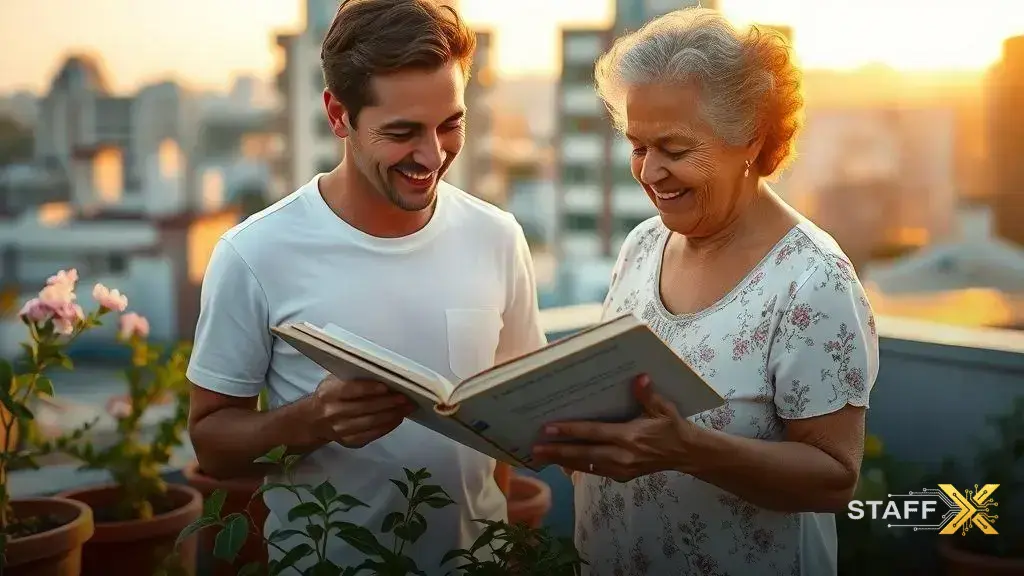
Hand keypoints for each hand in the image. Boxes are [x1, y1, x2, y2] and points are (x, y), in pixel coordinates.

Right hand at [311, 376, 415, 448]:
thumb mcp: (334, 381)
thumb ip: (354, 379)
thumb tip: (384, 376)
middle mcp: (333, 412)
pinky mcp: (349, 442)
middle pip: (366, 408)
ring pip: (371, 422)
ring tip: (407, 408)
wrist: (314, 420)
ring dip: (392, 415)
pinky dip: (387, 426)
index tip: (388, 387)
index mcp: (329, 393)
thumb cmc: (330, 395)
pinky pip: (372, 434)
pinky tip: (397, 418)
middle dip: (389, 403)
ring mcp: (341, 430)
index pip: (352, 390)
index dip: (370, 389)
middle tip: (406, 398)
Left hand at [531, 374, 697, 482]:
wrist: (686, 454)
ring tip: (541, 456)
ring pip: (585, 466)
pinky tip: (562, 463)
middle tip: (535, 448)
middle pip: (583, 454)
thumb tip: (639, 378)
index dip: (570, 431)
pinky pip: (594, 472)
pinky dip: (577, 467)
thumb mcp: (663, 408)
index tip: (548, 428)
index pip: (593, 433)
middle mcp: (622, 456)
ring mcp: (621, 469)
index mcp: (629, 437)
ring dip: (562, 461)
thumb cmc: (672, 427)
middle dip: (558, 451)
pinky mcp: (621, 476)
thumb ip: (648, 395)